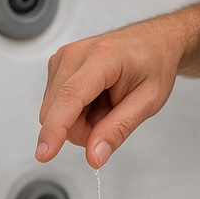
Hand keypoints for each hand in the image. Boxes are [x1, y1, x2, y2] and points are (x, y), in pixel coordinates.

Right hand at [36, 20, 183, 167]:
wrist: (155, 42)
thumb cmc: (155, 64)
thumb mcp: (149, 101)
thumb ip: (119, 129)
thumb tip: (94, 156)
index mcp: (103, 57)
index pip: (69, 97)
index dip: (55, 129)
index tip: (44, 154)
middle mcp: (76, 53)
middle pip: (57, 111)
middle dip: (82, 129)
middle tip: (113, 117)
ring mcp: (64, 57)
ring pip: (54, 111)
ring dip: (80, 120)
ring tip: (108, 103)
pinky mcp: (59, 65)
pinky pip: (56, 104)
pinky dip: (77, 111)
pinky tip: (97, 98)